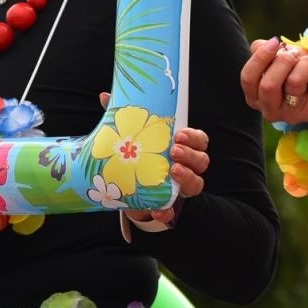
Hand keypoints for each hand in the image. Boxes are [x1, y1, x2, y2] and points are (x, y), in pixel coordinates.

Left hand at [99, 92, 206, 225]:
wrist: (130, 187)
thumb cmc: (139, 155)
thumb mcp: (133, 136)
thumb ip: (124, 117)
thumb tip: (105, 96)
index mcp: (183, 147)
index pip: (200, 140)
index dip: (193, 137)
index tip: (178, 134)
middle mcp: (187, 166)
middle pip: (202, 160)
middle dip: (191, 155)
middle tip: (174, 151)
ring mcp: (181, 187)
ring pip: (197, 184)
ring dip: (187, 177)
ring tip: (172, 170)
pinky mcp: (168, 205)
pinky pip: (173, 211)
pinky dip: (167, 212)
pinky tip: (158, 210)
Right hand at [238, 37, 307, 124]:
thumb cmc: (289, 72)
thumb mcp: (272, 61)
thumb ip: (262, 50)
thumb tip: (270, 44)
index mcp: (254, 97)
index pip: (248, 78)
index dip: (260, 57)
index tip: (275, 42)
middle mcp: (269, 110)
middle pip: (268, 85)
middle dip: (283, 61)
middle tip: (294, 53)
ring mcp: (291, 115)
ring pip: (294, 82)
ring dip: (304, 63)